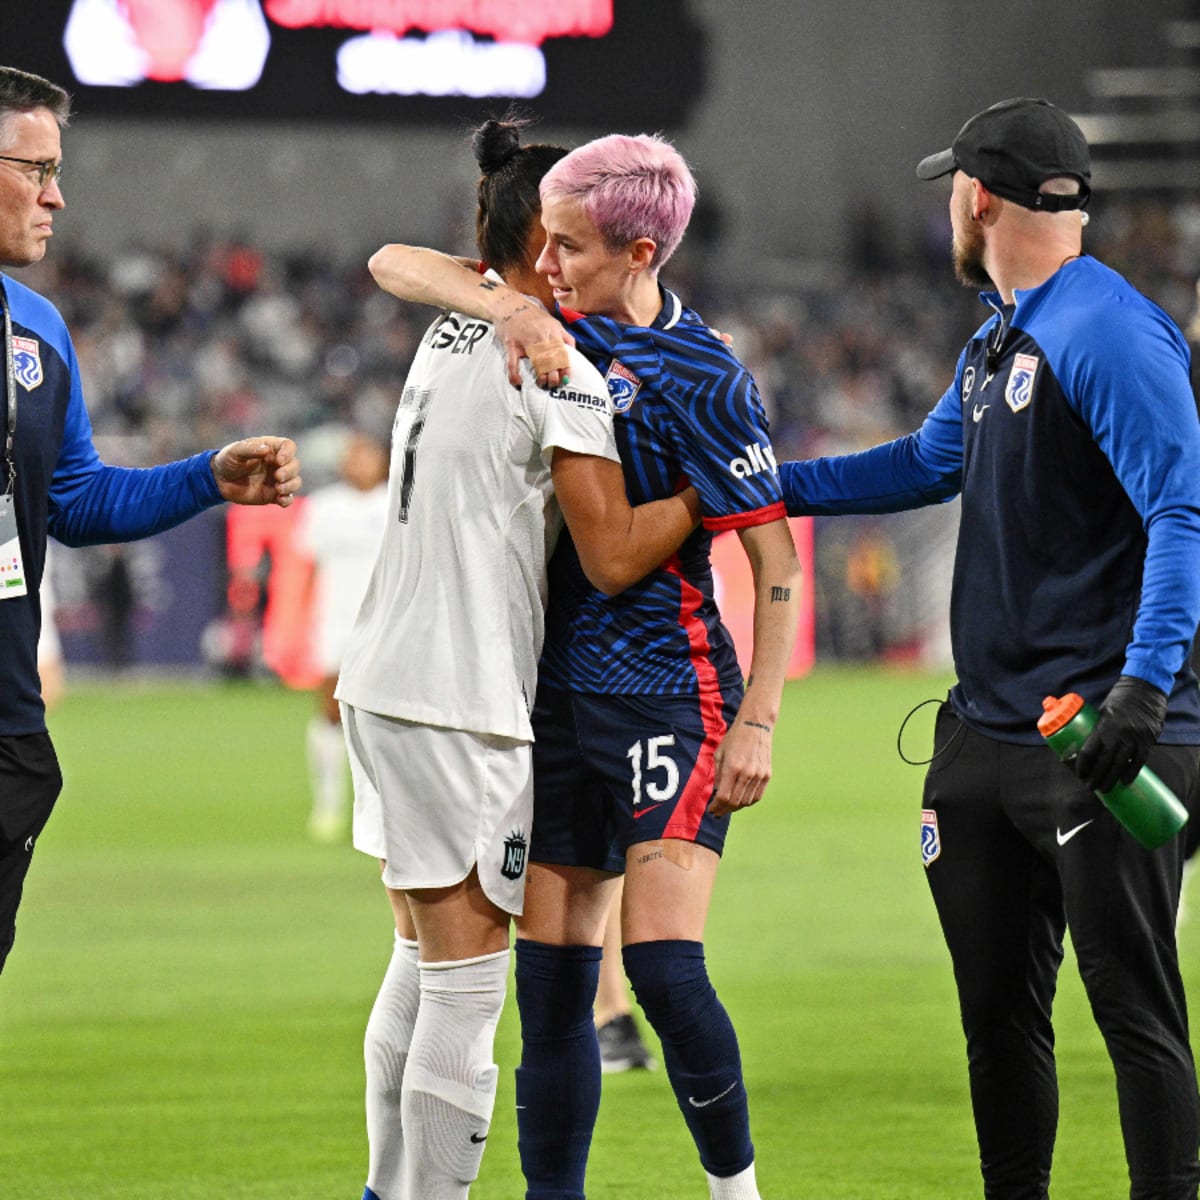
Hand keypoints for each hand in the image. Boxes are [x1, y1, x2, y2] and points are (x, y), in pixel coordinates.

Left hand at [211, 436, 300, 507]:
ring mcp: (277, 480)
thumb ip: (250, 449)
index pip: (288, 446)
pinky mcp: (274, 495)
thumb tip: (266, 450)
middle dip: (289, 471)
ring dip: (291, 486)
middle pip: (295, 465)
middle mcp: (277, 464)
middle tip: (278, 477)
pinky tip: (280, 500)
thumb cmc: (227, 461)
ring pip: (295, 482)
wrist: (219, 481)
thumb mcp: (235, 451)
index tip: (279, 461)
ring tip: (278, 489)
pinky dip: (287, 500)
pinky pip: (288, 498)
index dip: (288, 453)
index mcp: (271, 449)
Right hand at [497, 302, 574, 387]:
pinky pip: (513, 363)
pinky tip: (518, 382)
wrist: (509, 305)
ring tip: (542, 383)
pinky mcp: (511, 344)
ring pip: (537, 363)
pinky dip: (515, 375)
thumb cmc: (531, 316)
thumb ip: (563, 336)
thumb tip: (572, 352)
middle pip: (552, 361)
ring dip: (541, 377)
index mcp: (553, 331)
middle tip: (553, 384)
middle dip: (554, 376)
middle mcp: (542, 336)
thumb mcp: (552, 322)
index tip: (566, 379)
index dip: (565, 368)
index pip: (564, 353)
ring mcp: (526, 340)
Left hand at [708, 719, 771, 817]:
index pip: (723, 796)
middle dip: (724, 810)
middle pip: (735, 802)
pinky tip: (740, 801)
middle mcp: (747, 773)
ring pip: (746, 801)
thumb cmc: (734, 738)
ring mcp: (759, 775)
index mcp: (732, 767)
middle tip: (717, 812)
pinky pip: (757, 796)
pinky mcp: (767, 775)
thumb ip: (718, 775)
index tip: (711, 809)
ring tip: (727, 808)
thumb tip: (717, 793)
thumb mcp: (719, 754)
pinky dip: (748, 801)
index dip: (716, 806)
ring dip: (736, 807)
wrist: (755, 726)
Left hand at [1075, 675, 1167, 792]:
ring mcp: (1134, 739)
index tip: (1079, 774)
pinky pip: (1139, 761)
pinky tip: (1124, 781)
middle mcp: (1118, 734)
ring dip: (1111, 779)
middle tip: (1090, 787)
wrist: (1145, 689)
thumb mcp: (1101, 711)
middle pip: (1104, 762)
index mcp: (1103, 726)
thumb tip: (1083, 745)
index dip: (1083, 766)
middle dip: (1095, 777)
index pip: (1089, 751)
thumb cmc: (1119, 699)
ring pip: (1121, 765)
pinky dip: (1132, 772)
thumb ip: (1096, 728)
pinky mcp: (1147, 740)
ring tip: (1104, 789)